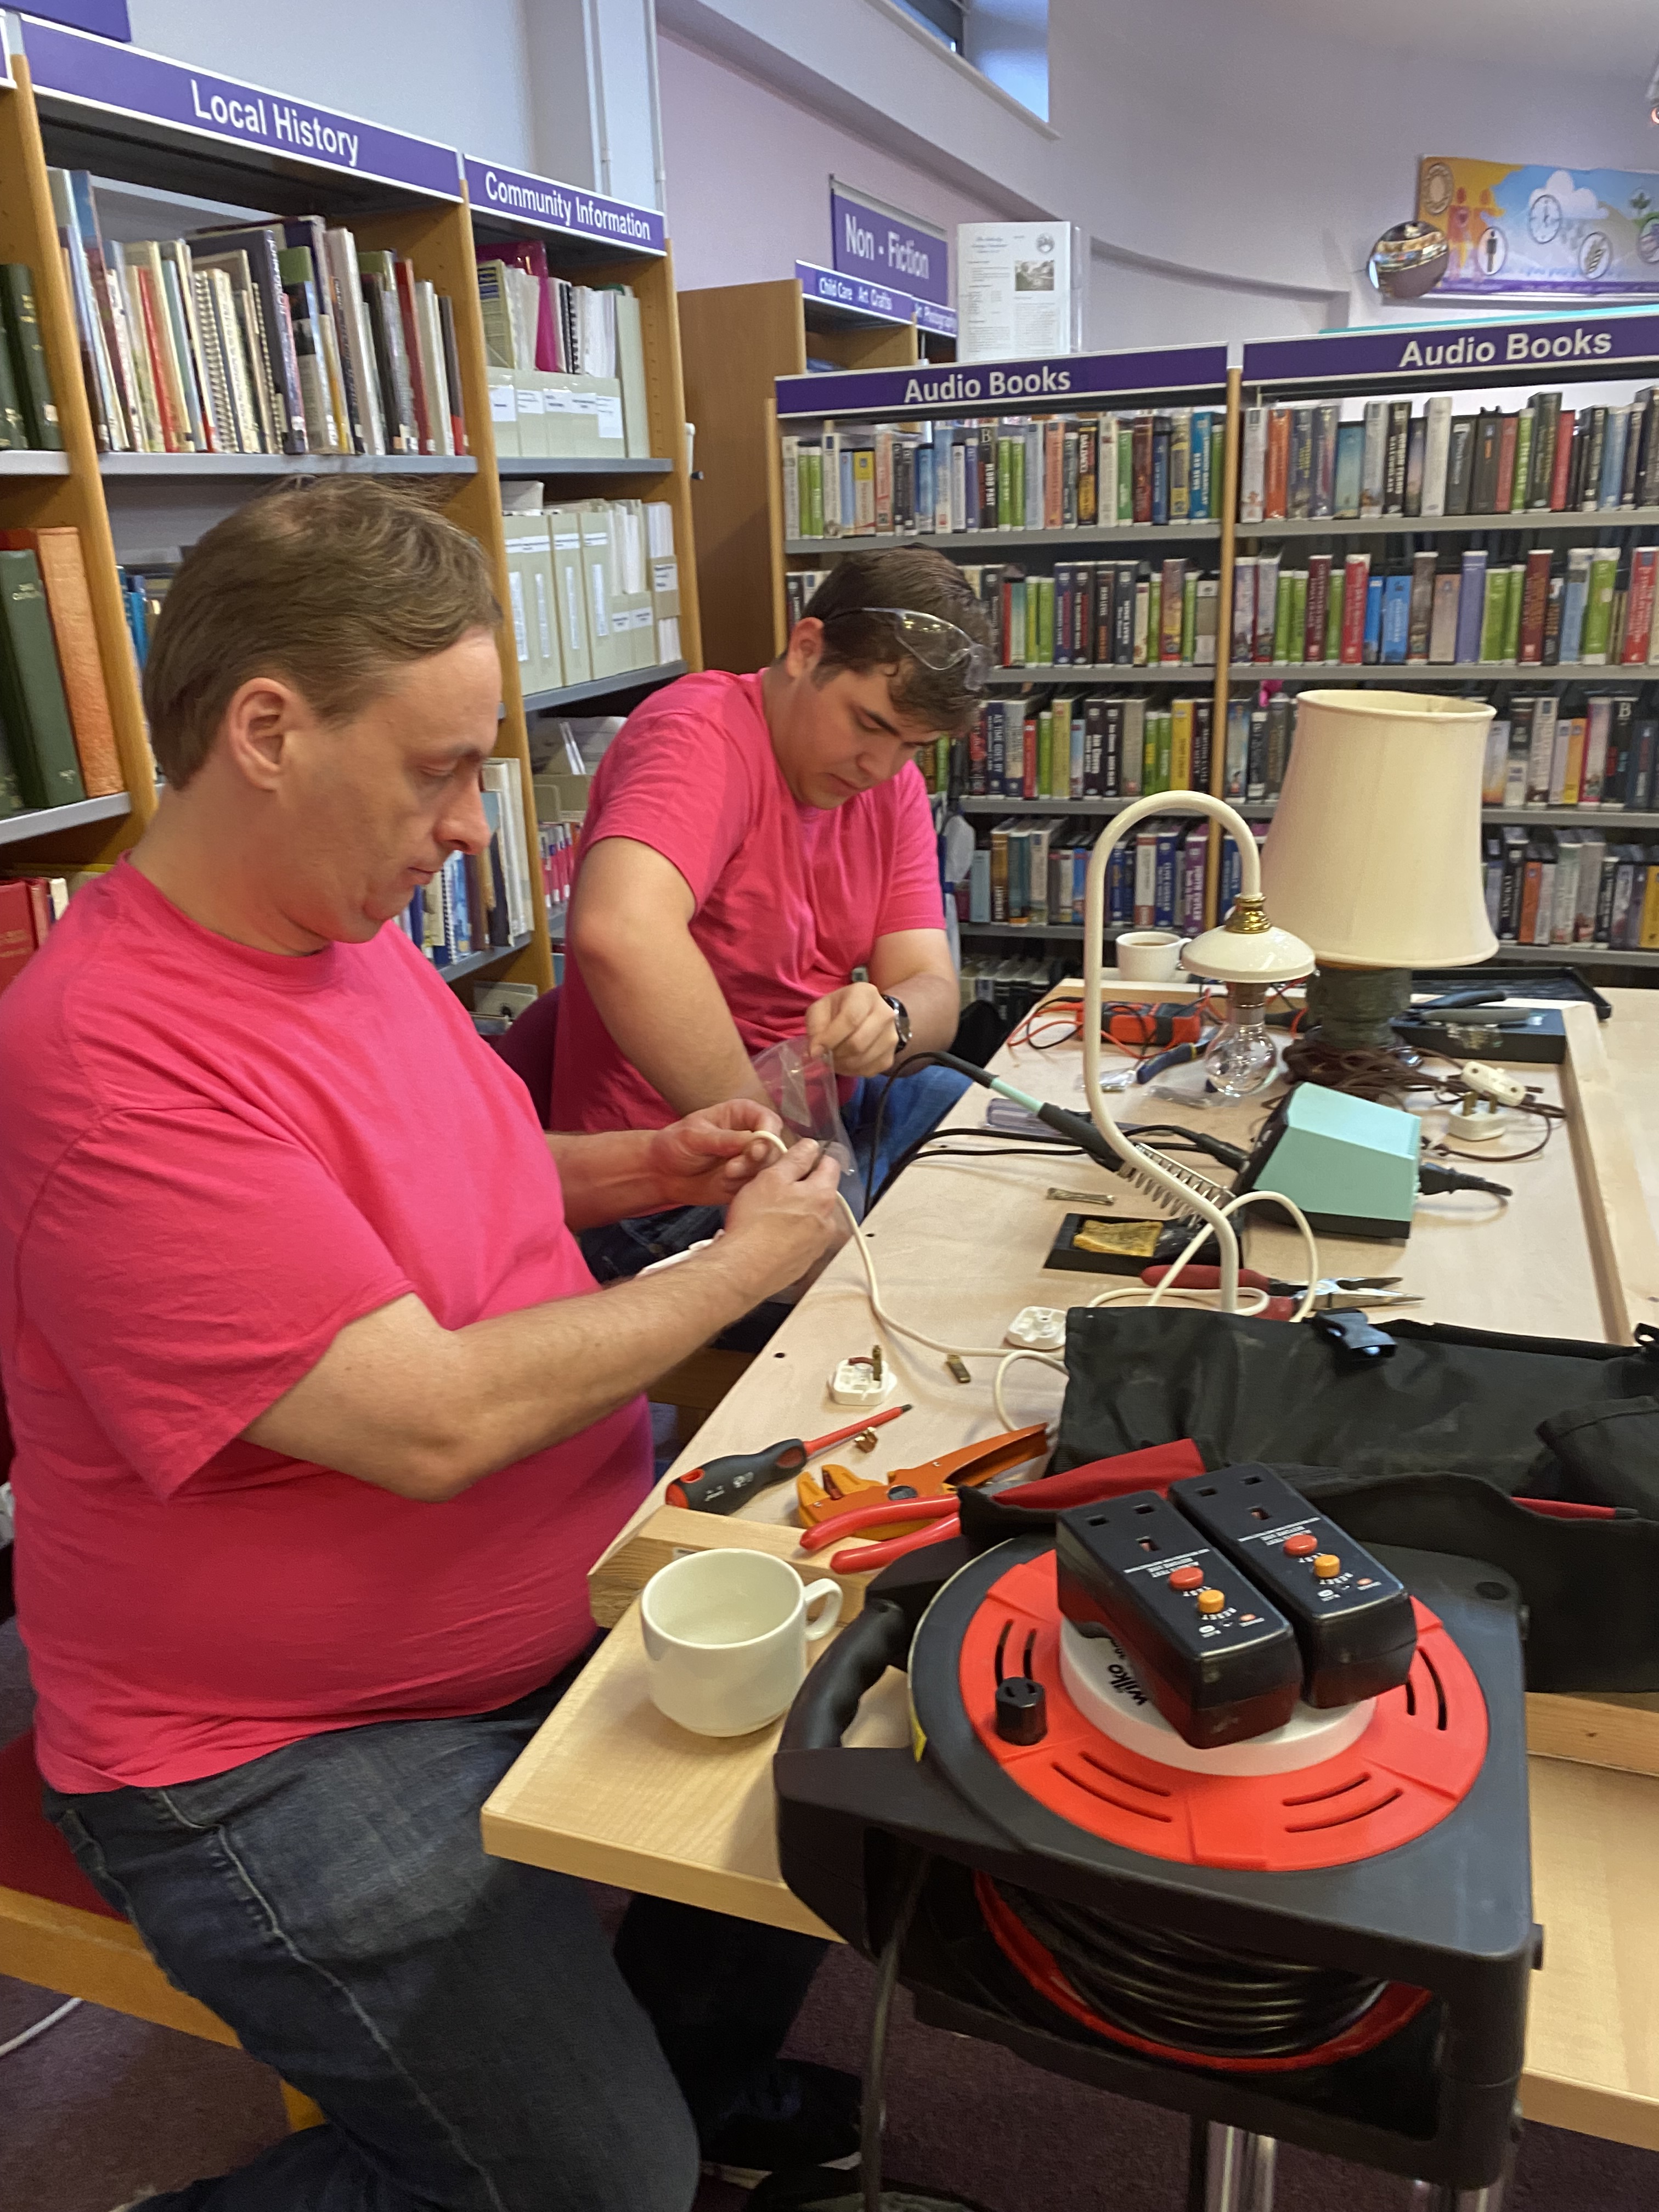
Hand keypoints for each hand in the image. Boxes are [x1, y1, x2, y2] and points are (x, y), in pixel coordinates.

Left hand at [645, 1099, 786, 1208]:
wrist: (662, 1173)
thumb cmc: (675, 1145)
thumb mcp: (694, 1137)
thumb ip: (723, 1139)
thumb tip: (754, 1141)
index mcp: (742, 1115)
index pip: (768, 1120)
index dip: (769, 1134)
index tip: (755, 1149)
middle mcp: (752, 1136)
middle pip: (774, 1147)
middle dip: (757, 1159)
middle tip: (732, 1168)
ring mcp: (751, 1160)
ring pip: (768, 1169)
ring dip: (749, 1174)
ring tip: (725, 1175)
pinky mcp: (746, 1181)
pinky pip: (758, 1187)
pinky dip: (745, 1189)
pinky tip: (725, 1186)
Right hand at [716, 1139, 844, 1301]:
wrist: (743, 1269)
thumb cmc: (755, 1225)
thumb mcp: (771, 1177)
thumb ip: (795, 1159)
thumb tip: (810, 1147)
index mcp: (823, 1196)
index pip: (830, 1165)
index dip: (811, 1157)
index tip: (795, 1159)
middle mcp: (827, 1221)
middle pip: (819, 1192)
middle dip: (800, 1187)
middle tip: (772, 1188)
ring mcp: (817, 1245)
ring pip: (809, 1218)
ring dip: (794, 1213)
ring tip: (766, 1214)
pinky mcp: (804, 1262)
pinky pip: (800, 1240)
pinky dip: (788, 1235)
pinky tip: (767, 1235)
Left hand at [805, 982, 897, 1077]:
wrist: (867, 1014)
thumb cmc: (840, 1009)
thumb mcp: (821, 1009)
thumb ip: (815, 1027)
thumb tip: (816, 1052)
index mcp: (866, 995)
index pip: (850, 1020)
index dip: (830, 1039)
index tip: (815, 1051)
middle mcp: (885, 1014)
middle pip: (858, 1043)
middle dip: (836, 1054)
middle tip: (826, 1054)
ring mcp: (892, 1036)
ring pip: (863, 1059)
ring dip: (843, 1064)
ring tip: (835, 1057)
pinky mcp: (891, 1056)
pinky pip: (869, 1070)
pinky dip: (852, 1070)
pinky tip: (846, 1061)